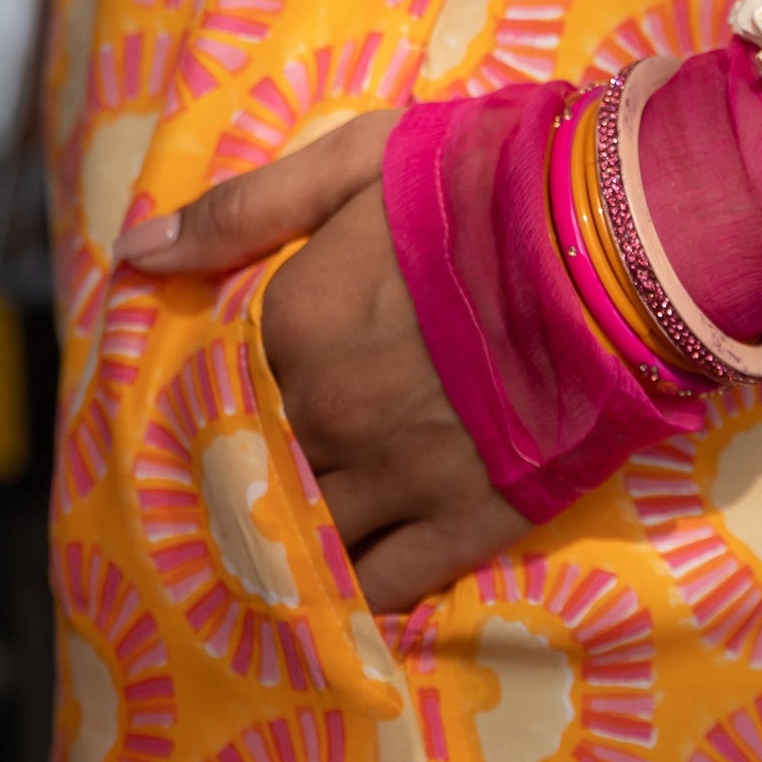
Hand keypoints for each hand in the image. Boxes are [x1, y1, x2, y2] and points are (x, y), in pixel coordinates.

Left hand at [115, 112, 528, 612]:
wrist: (629, 241)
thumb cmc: (494, 183)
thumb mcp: (360, 161)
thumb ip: (244, 209)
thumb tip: (133, 253)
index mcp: (292, 325)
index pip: (217, 387)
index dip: (217, 402)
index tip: (221, 411)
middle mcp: (328, 414)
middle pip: (254, 470)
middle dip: (243, 481)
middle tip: (236, 495)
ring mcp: (399, 475)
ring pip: (308, 536)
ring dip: (286, 546)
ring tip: (271, 560)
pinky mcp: (470, 519)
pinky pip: (386, 584)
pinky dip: (355, 596)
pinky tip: (337, 601)